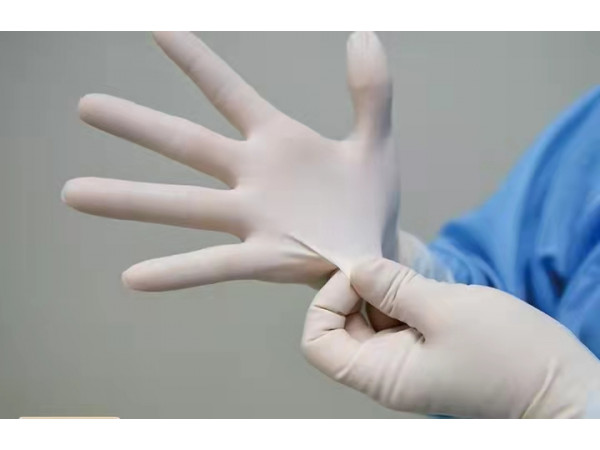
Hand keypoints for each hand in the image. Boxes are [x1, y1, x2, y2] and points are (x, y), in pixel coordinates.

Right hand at [61, 31, 399, 290]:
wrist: (375, 252)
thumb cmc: (367, 200)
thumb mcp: (374, 141)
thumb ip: (371, 91)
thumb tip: (362, 32)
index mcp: (277, 142)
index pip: (228, 93)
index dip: (196, 61)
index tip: (157, 28)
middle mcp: (252, 176)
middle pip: (186, 144)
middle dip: (138, 125)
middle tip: (85, 106)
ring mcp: (252, 218)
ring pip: (184, 205)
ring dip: (130, 199)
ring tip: (74, 194)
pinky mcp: (263, 258)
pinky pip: (213, 264)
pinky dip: (176, 271)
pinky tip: (133, 277)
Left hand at [302, 258, 599, 417]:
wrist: (558, 383)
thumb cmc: (507, 356)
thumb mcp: (444, 310)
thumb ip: (393, 287)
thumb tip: (356, 267)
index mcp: (381, 374)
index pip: (319, 341)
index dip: (329, 302)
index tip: (362, 277)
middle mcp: (386, 370)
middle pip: (341, 325)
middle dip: (356, 290)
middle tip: (385, 265)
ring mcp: (406, 358)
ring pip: (369, 316)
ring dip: (381, 289)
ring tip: (410, 274)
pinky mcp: (425, 346)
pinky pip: (396, 316)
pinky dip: (401, 294)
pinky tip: (420, 282)